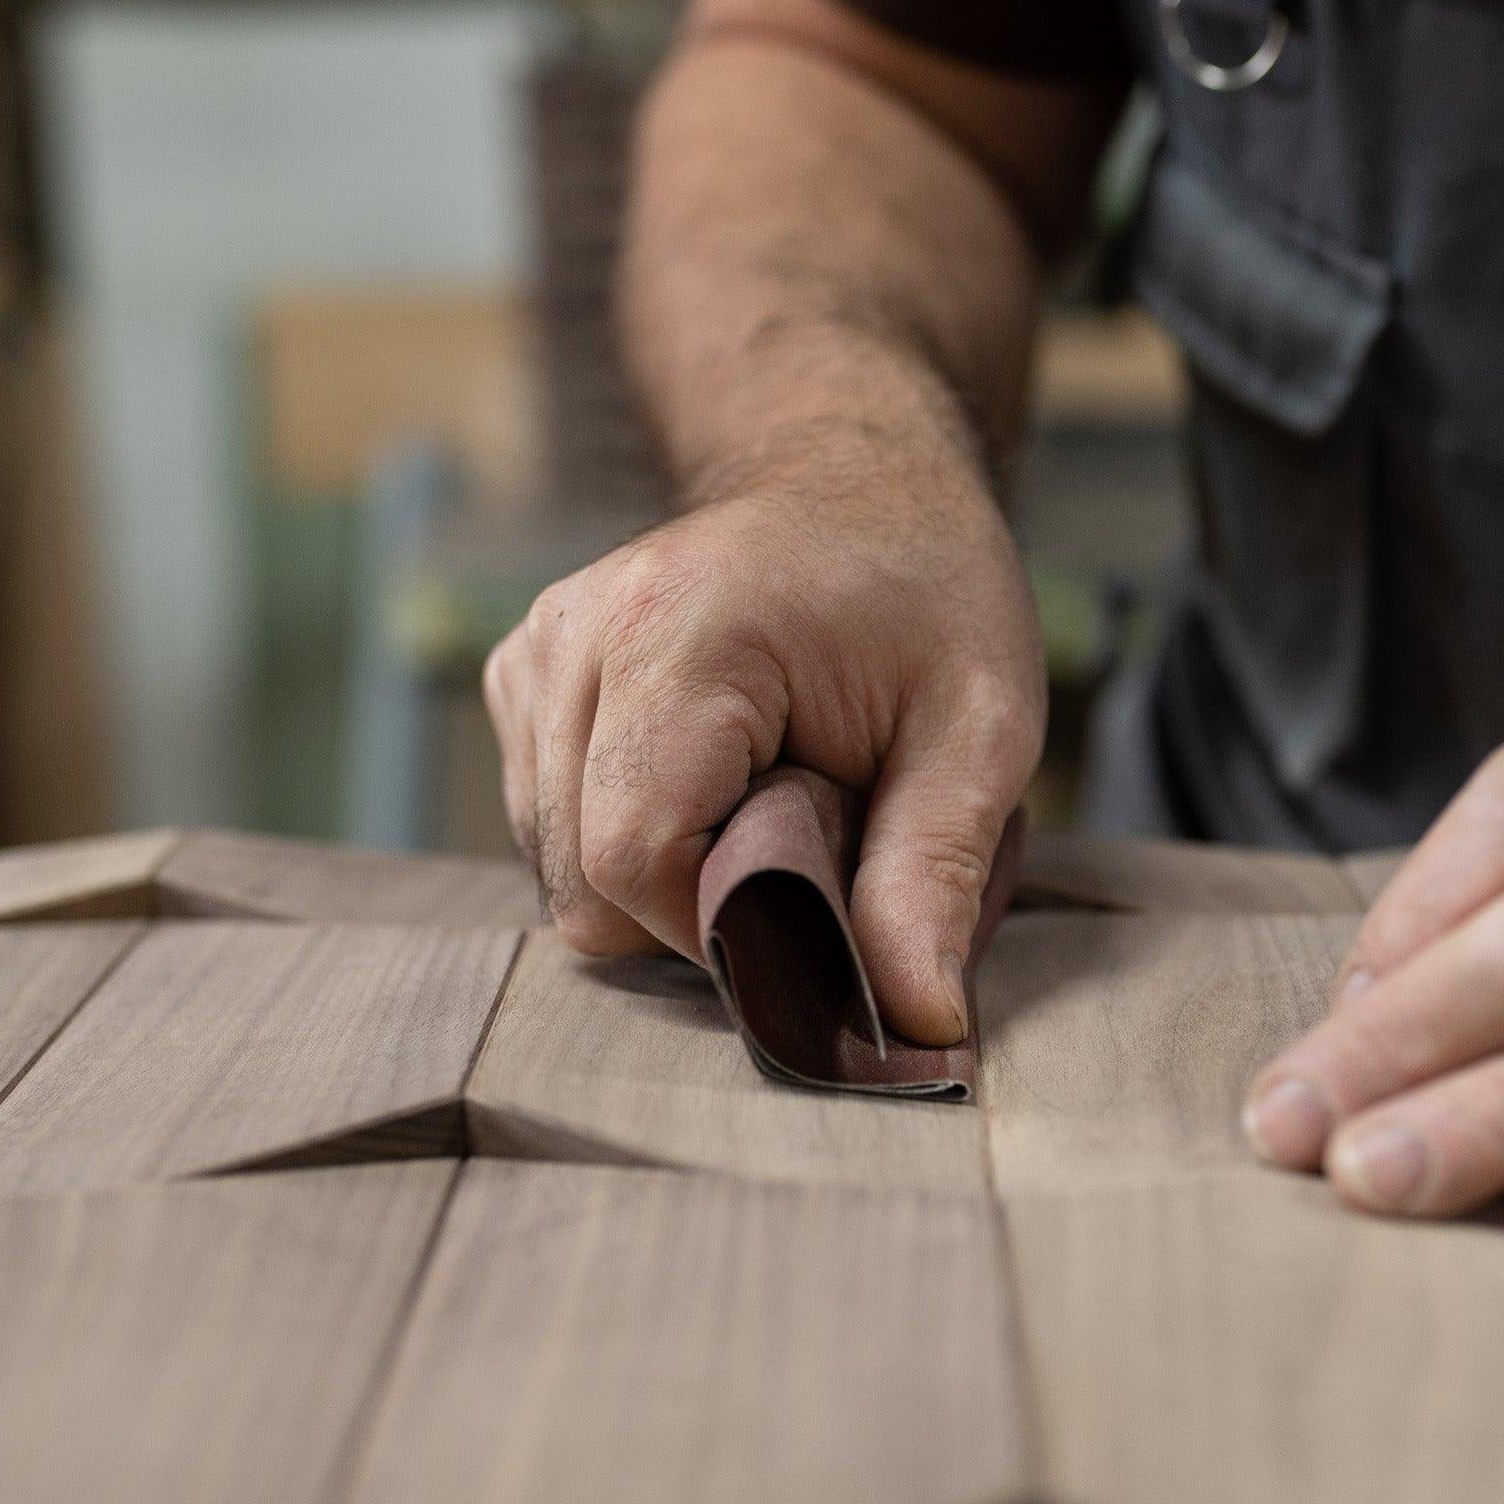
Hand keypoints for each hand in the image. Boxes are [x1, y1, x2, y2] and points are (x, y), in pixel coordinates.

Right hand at [483, 450, 1044, 1044]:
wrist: (857, 477)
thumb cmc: (928, 592)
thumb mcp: (982, 727)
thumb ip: (940, 874)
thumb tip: (920, 1027)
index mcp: (679, 632)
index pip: (632, 858)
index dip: (720, 924)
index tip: (814, 903)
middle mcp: (576, 635)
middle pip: (581, 880)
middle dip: (696, 906)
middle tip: (807, 847)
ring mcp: (535, 653)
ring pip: (555, 866)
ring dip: (663, 875)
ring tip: (763, 802)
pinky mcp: (521, 676)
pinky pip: (545, 825)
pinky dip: (626, 838)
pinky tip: (709, 786)